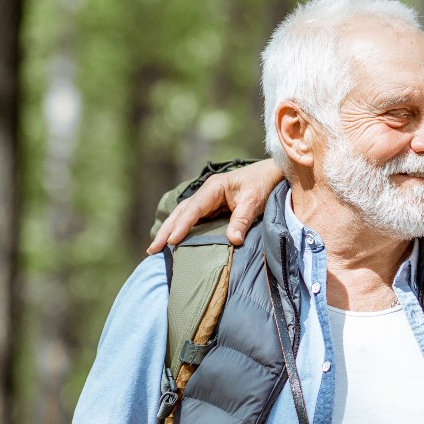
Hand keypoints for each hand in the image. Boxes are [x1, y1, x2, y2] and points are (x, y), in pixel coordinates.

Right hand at [145, 159, 285, 254]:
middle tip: (151, 249)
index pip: (193, 209)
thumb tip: (233, 240)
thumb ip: (243, 220)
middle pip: (181, 212)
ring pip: (183, 216)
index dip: (182, 226)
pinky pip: (194, 220)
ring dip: (170, 231)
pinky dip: (182, 230)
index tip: (171, 241)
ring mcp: (208, 200)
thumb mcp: (254, 202)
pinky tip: (174, 242)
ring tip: (155, 248)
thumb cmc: (263, 185)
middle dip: (166, 230)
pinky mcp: (213, 207)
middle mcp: (206, 193)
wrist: (272, 174)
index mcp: (213, 188)